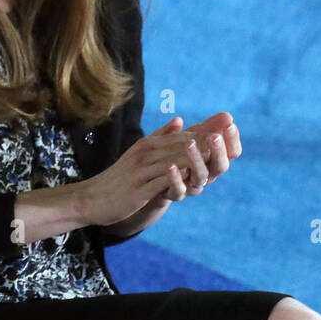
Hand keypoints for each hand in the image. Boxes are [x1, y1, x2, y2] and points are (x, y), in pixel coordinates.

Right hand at [80, 117, 221, 224]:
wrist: (92, 198)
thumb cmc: (119, 178)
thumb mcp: (138, 153)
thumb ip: (160, 136)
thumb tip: (180, 120)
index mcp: (148, 144)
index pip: (183, 136)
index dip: (206, 132)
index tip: (228, 128)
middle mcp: (145, 153)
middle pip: (182, 145)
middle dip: (206, 142)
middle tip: (228, 140)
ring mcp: (141, 171)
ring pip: (174, 162)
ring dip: (196, 159)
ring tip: (217, 158)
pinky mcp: (138, 189)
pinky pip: (161, 182)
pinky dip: (178, 178)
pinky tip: (193, 179)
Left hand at [168, 113, 239, 195]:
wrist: (154, 182)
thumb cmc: (177, 156)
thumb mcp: (191, 139)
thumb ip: (207, 128)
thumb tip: (227, 115)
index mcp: (214, 161)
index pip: (232, 153)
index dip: (233, 140)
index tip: (230, 124)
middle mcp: (207, 175)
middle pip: (221, 166)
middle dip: (219, 151)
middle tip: (215, 137)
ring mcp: (192, 186)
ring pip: (200, 176)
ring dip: (196, 160)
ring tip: (190, 143)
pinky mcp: (174, 193)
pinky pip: (178, 189)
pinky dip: (175, 178)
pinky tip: (170, 166)